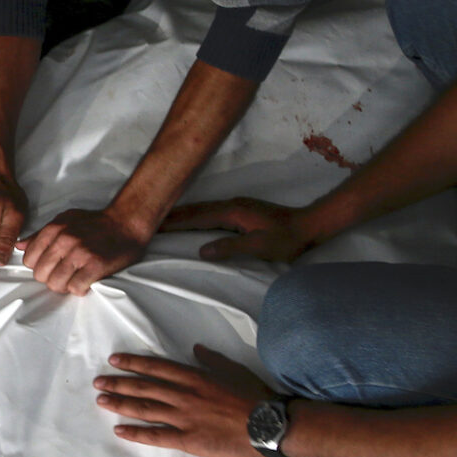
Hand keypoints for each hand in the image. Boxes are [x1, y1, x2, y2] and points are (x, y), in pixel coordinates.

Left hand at [21, 206, 150, 294]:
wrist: (126, 222)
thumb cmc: (95, 222)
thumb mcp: (65, 220)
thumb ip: (41, 234)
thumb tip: (20, 246)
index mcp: (54, 229)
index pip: (29, 259)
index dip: (38, 266)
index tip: (51, 266)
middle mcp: (64, 241)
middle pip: (41, 275)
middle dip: (50, 278)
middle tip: (64, 274)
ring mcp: (80, 254)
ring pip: (56, 284)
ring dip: (65, 286)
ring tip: (74, 279)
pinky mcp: (96, 266)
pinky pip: (76, 288)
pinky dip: (80, 289)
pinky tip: (86, 281)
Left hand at [93, 344, 274, 456]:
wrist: (268, 424)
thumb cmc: (254, 396)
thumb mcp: (233, 370)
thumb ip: (212, 359)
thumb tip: (196, 348)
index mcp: (195, 377)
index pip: (157, 368)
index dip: (134, 363)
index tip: (115, 360)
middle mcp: (184, 395)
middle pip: (144, 387)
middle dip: (119, 383)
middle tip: (98, 381)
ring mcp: (183, 418)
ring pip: (145, 409)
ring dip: (121, 404)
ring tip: (102, 400)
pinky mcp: (187, 440)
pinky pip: (156, 436)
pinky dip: (135, 433)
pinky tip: (119, 430)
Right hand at [162, 196, 319, 263]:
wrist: (308, 225)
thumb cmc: (286, 240)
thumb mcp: (259, 248)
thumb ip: (230, 248)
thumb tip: (201, 250)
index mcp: (232, 213)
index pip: (196, 217)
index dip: (174, 221)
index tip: (152, 223)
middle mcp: (231, 205)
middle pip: (195, 208)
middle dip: (171, 213)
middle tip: (148, 218)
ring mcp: (236, 206)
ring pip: (202, 208)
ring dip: (181, 212)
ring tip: (162, 217)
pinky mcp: (241, 210)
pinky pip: (210, 211)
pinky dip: (194, 214)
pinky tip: (190, 218)